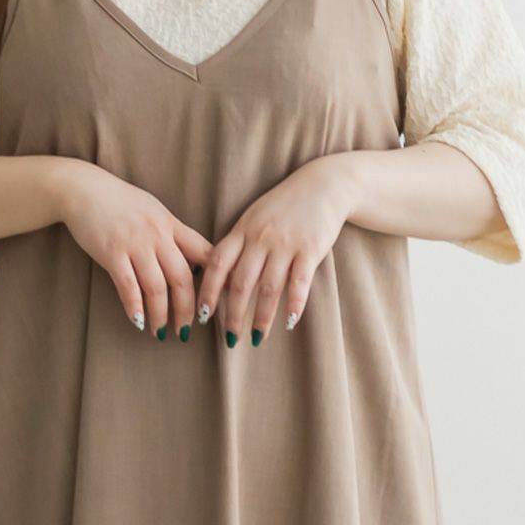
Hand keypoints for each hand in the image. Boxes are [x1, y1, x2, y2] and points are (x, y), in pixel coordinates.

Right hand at [58, 161, 213, 337]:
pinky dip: (135, 308)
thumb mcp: (153, 211)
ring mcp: (134, 243)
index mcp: (171, 224)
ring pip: (156, 287)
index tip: (217, 302)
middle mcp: (157, 234)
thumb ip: (172, 233)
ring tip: (161, 332)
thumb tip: (193, 260)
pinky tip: (138, 322)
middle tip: (186, 329)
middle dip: (187, 309)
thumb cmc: (119, 202)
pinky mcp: (111, 253)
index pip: (204, 253)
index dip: (214, 280)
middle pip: (183, 278)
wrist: (83, 189)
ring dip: (161, 315)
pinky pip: (128, 287)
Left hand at [196, 155, 354, 345]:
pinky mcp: (311, 249)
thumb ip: (237, 246)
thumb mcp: (254, 219)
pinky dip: (294, 304)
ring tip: (256, 338)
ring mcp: (286, 243)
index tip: (201, 316)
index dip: (207, 292)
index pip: (217, 265)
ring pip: (269, 287)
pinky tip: (289, 322)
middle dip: (233, 314)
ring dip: (261, 316)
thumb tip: (221, 282)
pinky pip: (300, 282)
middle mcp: (261, 238)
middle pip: (241, 282)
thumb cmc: (284, 206)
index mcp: (242, 230)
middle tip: (229, 339)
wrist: (324, 184)